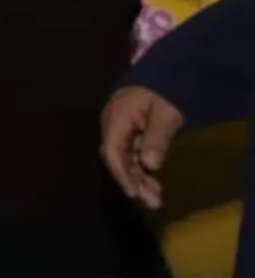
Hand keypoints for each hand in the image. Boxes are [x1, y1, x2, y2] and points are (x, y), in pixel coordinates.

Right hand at [99, 85, 184, 207]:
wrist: (166, 75)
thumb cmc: (163, 94)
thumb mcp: (166, 114)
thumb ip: (157, 138)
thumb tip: (150, 164)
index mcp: (116, 120)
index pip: (112, 151)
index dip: (122, 173)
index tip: (134, 192)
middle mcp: (111, 127)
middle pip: (117, 159)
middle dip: (133, 181)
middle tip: (152, 202)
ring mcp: (119, 130)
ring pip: (124, 159)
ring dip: (138, 178)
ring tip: (155, 198)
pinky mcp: (128, 134)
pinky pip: (130, 155)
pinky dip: (141, 170)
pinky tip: (152, 182)